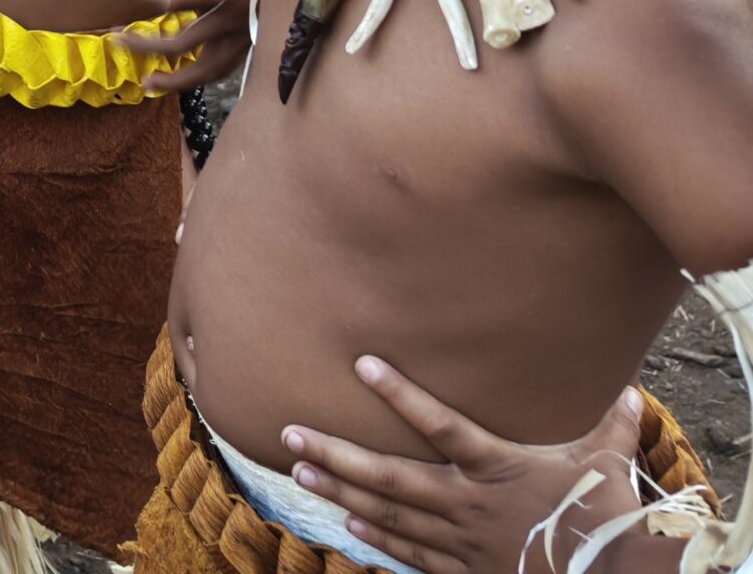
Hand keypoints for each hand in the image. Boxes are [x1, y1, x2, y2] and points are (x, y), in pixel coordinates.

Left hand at [114, 0, 259, 93]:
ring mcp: (239, 40)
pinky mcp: (249, 48)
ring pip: (203, 71)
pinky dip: (200, 79)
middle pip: (177, 45)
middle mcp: (227, 22)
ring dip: (173, 79)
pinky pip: (222, 71)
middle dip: (143, 46)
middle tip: (115, 41)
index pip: (170, 1)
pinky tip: (184, 79)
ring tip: (147, 84)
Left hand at [286, 359, 648, 573]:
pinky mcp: (467, 572)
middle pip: (388, 475)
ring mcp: (462, 542)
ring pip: (389, 514)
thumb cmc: (608, 521)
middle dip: (335, 452)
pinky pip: (413, 555)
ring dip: (341, 492)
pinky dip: (379, 539)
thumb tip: (628, 388)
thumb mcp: (608, 467)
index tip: (362, 363)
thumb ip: (610, 426)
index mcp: (497, 467)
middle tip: (289, 433)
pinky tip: (349, 525)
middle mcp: (467, 503)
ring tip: (300, 472)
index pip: (439, 423)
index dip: (401, 393)